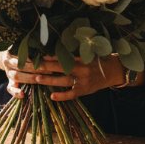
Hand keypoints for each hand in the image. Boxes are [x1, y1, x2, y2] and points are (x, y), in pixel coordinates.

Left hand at [0, 50, 122, 100]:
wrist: (114, 71)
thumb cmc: (99, 59)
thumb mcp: (89, 52)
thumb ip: (75, 51)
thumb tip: (57, 46)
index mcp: (81, 58)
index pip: (62, 56)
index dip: (49, 56)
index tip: (37, 54)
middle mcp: (81, 69)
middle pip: (58, 67)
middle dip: (43, 66)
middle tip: (29, 65)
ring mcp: (82, 81)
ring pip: (62, 81)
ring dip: (48, 80)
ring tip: (35, 78)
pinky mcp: (84, 91)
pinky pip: (71, 94)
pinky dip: (61, 96)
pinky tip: (51, 97)